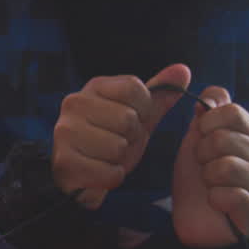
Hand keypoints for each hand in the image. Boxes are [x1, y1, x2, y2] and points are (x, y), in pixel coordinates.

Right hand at [53, 64, 191, 208]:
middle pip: (128, 118)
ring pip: (118, 147)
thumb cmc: (110, 141)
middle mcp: (75, 103)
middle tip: (115, 143)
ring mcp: (65, 131)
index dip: (143, 111)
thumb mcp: (138, 116)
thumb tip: (184, 70)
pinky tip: (98, 173)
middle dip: (130, 139)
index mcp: (94, 87)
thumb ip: (159, 95)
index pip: (134, 88)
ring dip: (119, 160)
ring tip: (104, 157)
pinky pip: (109, 172)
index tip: (132, 121)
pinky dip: (111, 178)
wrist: (82, 176)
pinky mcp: (64, 161)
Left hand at [172, 87, 248, 247]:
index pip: (231, 111)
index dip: (205, 123)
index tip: (200, 138)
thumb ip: (208, 112)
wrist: (194, 217)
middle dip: (201, 153)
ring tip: (210, 184)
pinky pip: (231, 196)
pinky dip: (214, 198)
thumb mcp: (198, 138)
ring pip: (226, 167)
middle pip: (223, 138)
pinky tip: (216, 202)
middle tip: (203, 167)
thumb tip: (212, 94)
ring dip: (207, 177)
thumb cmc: (199, 176)